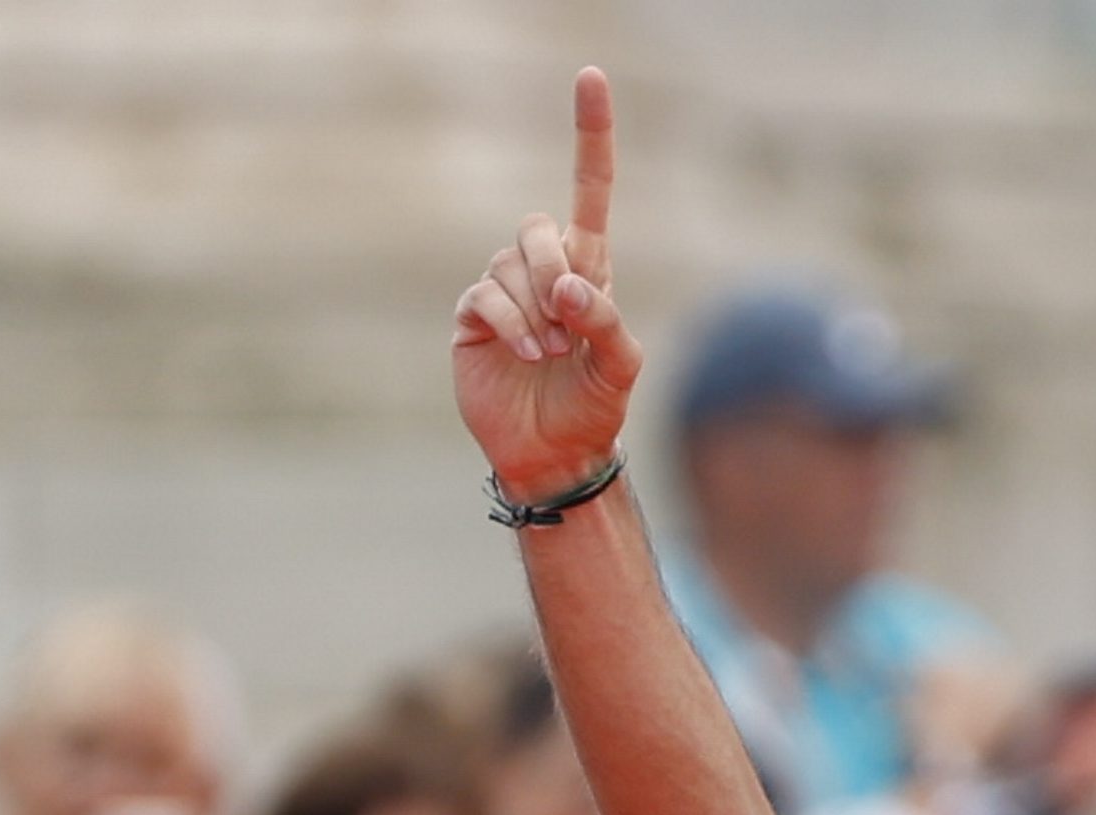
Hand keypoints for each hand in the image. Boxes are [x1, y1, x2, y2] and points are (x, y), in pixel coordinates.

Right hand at [453, 67, 643, 505]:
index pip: (588, 189)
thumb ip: (607, 322)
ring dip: (535, 312)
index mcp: (587, 268)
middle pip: (538, 227)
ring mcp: (505, 289)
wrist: (554, 456)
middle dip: (555, 273)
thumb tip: (569, 286)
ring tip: (550, 355)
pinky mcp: (474, 315)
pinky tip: (529, 354)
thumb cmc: (594, 410)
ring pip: (511, 265)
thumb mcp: (621, 368)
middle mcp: (543, 269)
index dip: (591, 135)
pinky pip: (486, 295)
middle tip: (569, 329)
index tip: (591, 78)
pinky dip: (511, 323)